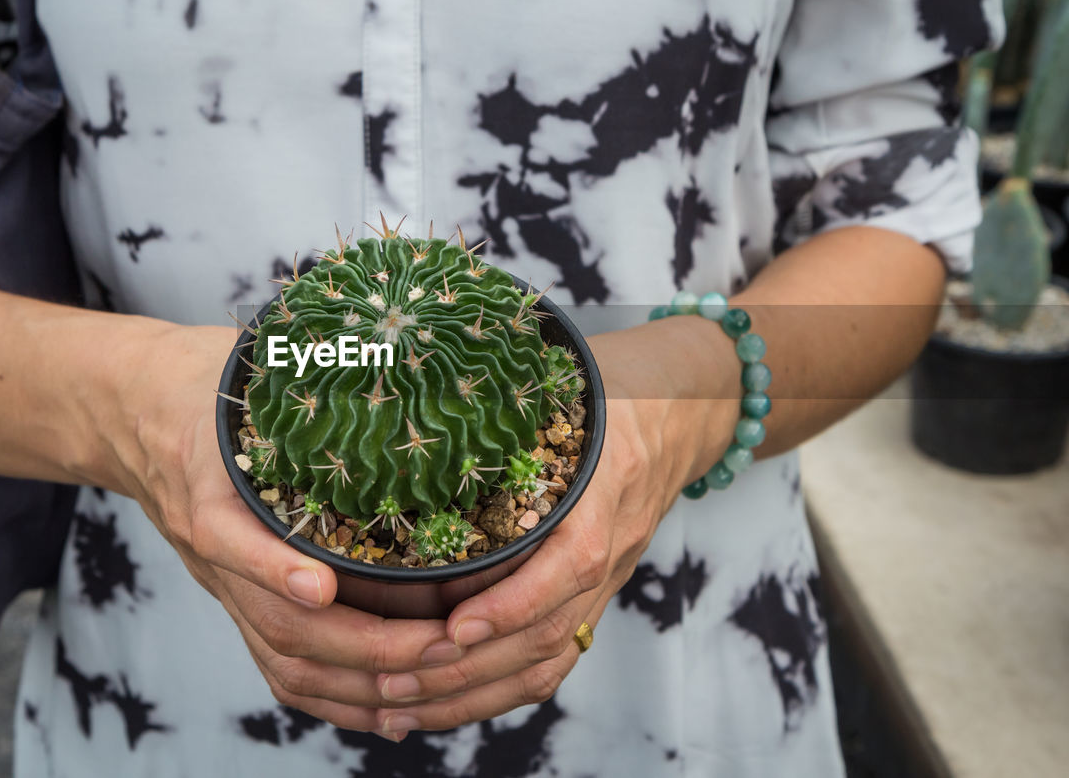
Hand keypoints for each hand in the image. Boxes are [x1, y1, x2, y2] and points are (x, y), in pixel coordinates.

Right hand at [100, 323, 456, 740]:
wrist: (132, 412)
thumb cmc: (204, 384)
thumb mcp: (246, 361)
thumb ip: (303, 363)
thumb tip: (384, 342)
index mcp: (207, 482)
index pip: (231, 537)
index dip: (276, 567)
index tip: (328, 586)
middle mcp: (216, 546)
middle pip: (276, 619)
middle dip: (364, 642)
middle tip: (442, 642)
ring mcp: (225, 582)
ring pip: (283, 658)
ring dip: (358, 684)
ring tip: (429, 684)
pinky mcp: (240, 599)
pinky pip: (280, 665)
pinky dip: (336, 699)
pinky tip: (392, 709)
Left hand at [364, 316, 741, 735]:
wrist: (685, 407)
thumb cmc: (616, 384)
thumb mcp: (572, 376)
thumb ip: (515, 396)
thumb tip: (419, 397)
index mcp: (609, 481)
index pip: (570, 563)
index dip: (513, 603)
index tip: (452, 627)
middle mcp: (613, 541)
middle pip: (552, 630)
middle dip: (469, 667)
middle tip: (393, 678)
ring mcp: (609, 573)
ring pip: (552, 656)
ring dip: (474, 692)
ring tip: (400, 703)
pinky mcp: (596, 591)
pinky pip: (556, 654)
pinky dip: (499, 688)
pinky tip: (442, 701)